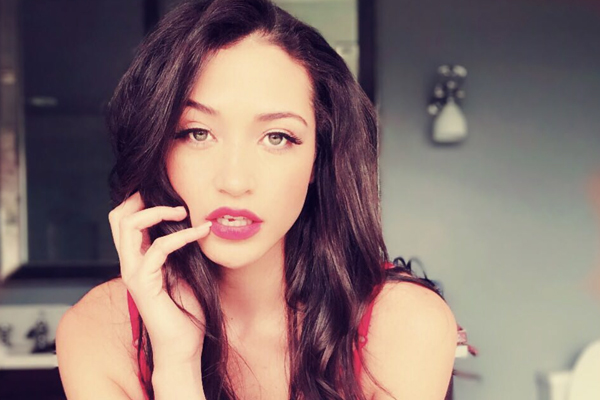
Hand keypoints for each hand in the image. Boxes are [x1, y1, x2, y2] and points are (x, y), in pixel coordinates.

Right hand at [108, 191, 210, 364]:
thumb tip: (195, 222)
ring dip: (158, 211)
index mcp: (138, 260)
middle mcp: (130, 264)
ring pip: (128, 226)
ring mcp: (133, 273)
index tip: (173, 197)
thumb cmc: (186, 312)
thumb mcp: (185, 271)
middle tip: (173, 199)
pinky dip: (181, 236)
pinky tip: (201, 233)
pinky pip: (158, 248)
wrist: (183, 347)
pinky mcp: (143, 284)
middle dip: (142, 199)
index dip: (142, 202)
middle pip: (117, 218)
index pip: (125, 221)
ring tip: (184, 211)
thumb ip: (181, 250)